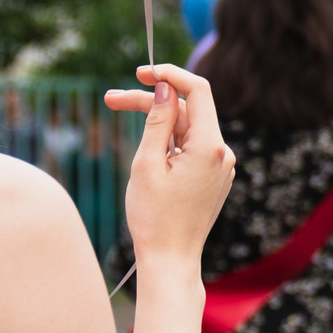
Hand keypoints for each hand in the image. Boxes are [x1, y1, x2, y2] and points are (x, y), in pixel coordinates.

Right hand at [107, 65, 233, 266]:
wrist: (171, 259)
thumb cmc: (154, 217)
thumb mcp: (147, 163)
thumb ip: (157, 121)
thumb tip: (165, 88)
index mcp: (211, 147)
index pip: (198, 91)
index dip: (170, 75)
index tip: (141, 72)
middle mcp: (222, 153)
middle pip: (187, 111)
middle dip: (151, 101)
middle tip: (110, 99)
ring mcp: (219, 166)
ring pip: (186, 129)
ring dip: (156, 120)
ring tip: (117, 113)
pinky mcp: (212, 176)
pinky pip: (190, 147)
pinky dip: (167, 140)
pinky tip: (144, 150)